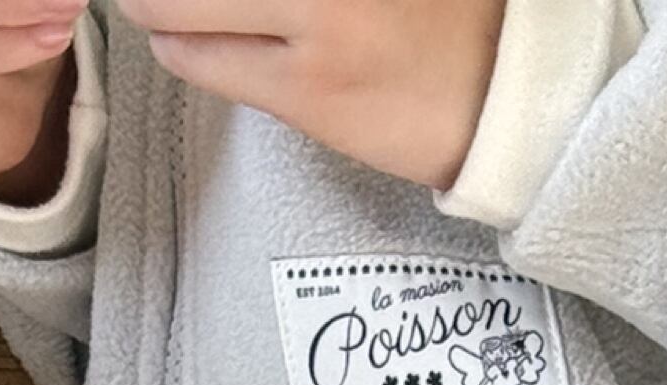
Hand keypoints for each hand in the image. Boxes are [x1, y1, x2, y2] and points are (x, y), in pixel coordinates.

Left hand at [112, 0, 502, 188]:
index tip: (203, 7)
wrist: (511, 93)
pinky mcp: (310, 91)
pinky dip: (179, 48)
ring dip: (155, 4)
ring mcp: (315, 18)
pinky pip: (198, 61)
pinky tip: (192, 43)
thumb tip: (199, 3)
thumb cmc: (438, 8)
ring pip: (168, 4)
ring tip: (167, 7)